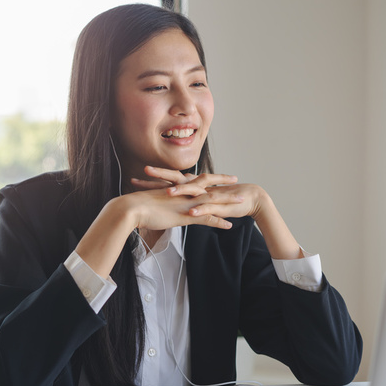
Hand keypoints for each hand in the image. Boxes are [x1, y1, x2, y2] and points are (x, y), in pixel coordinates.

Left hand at [137, 167, 302, 259]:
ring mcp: (208, 194)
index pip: (169, 180)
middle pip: (176, 178)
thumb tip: (172, 201)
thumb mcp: (200, 200)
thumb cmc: (223, 199)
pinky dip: (199, 210)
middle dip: (160, 176)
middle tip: (144, 171)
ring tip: (167, 193)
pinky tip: (191, 213)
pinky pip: (207, 207)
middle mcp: (198, 186)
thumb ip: (187, 199)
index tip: (136, 177)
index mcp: (192, 184)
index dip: (154, 178)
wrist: (249, 198)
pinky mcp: (219, 204)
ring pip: (191, 191)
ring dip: (180, 191)